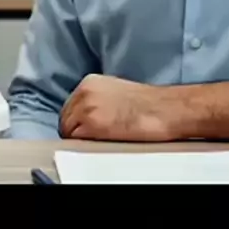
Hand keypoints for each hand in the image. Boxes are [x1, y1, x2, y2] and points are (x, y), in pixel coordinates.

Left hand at [59, 74, 177, 141]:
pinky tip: (97, 146)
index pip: (70, 105)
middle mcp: (84, 92)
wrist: (163, 109)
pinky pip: (76, 140)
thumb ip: (97, 98)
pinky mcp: (93, 125)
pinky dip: (83, 145)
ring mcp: (87, 108)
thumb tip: (87, 113)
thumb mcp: (114, 90)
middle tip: (88, 140)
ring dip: (78, 139)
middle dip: (74, 130)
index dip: (76, 120)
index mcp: (89, 82)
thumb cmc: (147, 103)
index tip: (82, 129)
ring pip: (68, 130)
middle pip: (65, 118)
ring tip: (95, 144)